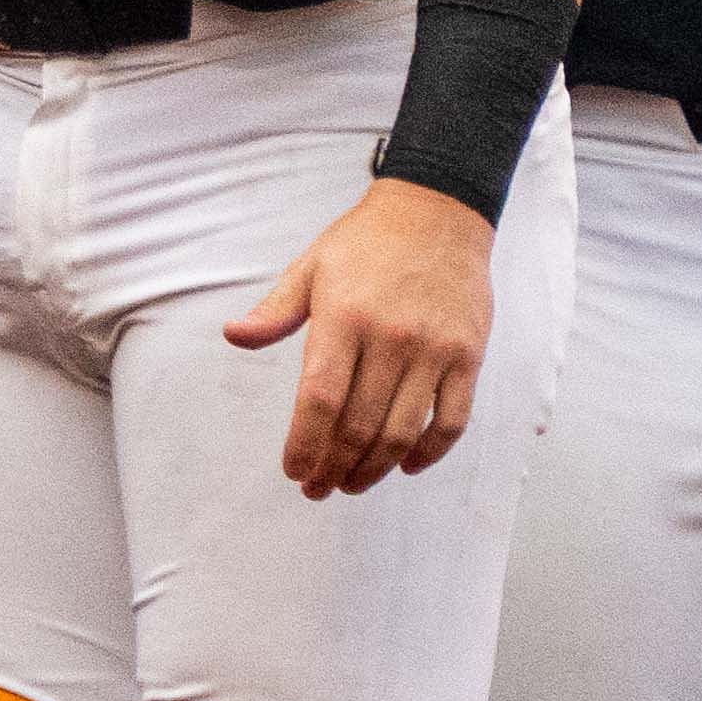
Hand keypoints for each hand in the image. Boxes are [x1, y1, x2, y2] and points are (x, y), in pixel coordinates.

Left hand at [224, 172, 499, 497]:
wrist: (437, 211)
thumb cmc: (364, 243)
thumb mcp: (310, 267)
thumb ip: (274, 311)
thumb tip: (233, 336)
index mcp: (343, 316)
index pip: (319, 398)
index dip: (304, 444)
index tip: (293, 471)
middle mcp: (389, 337)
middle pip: (359, 425)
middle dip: (333, 467)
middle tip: (318, 488)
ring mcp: (433, 349)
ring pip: (402, 431)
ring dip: (375, 469)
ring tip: (352, 484)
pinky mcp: (468, 356)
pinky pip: (452, 419)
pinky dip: (430, 451)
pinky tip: (407, 466)